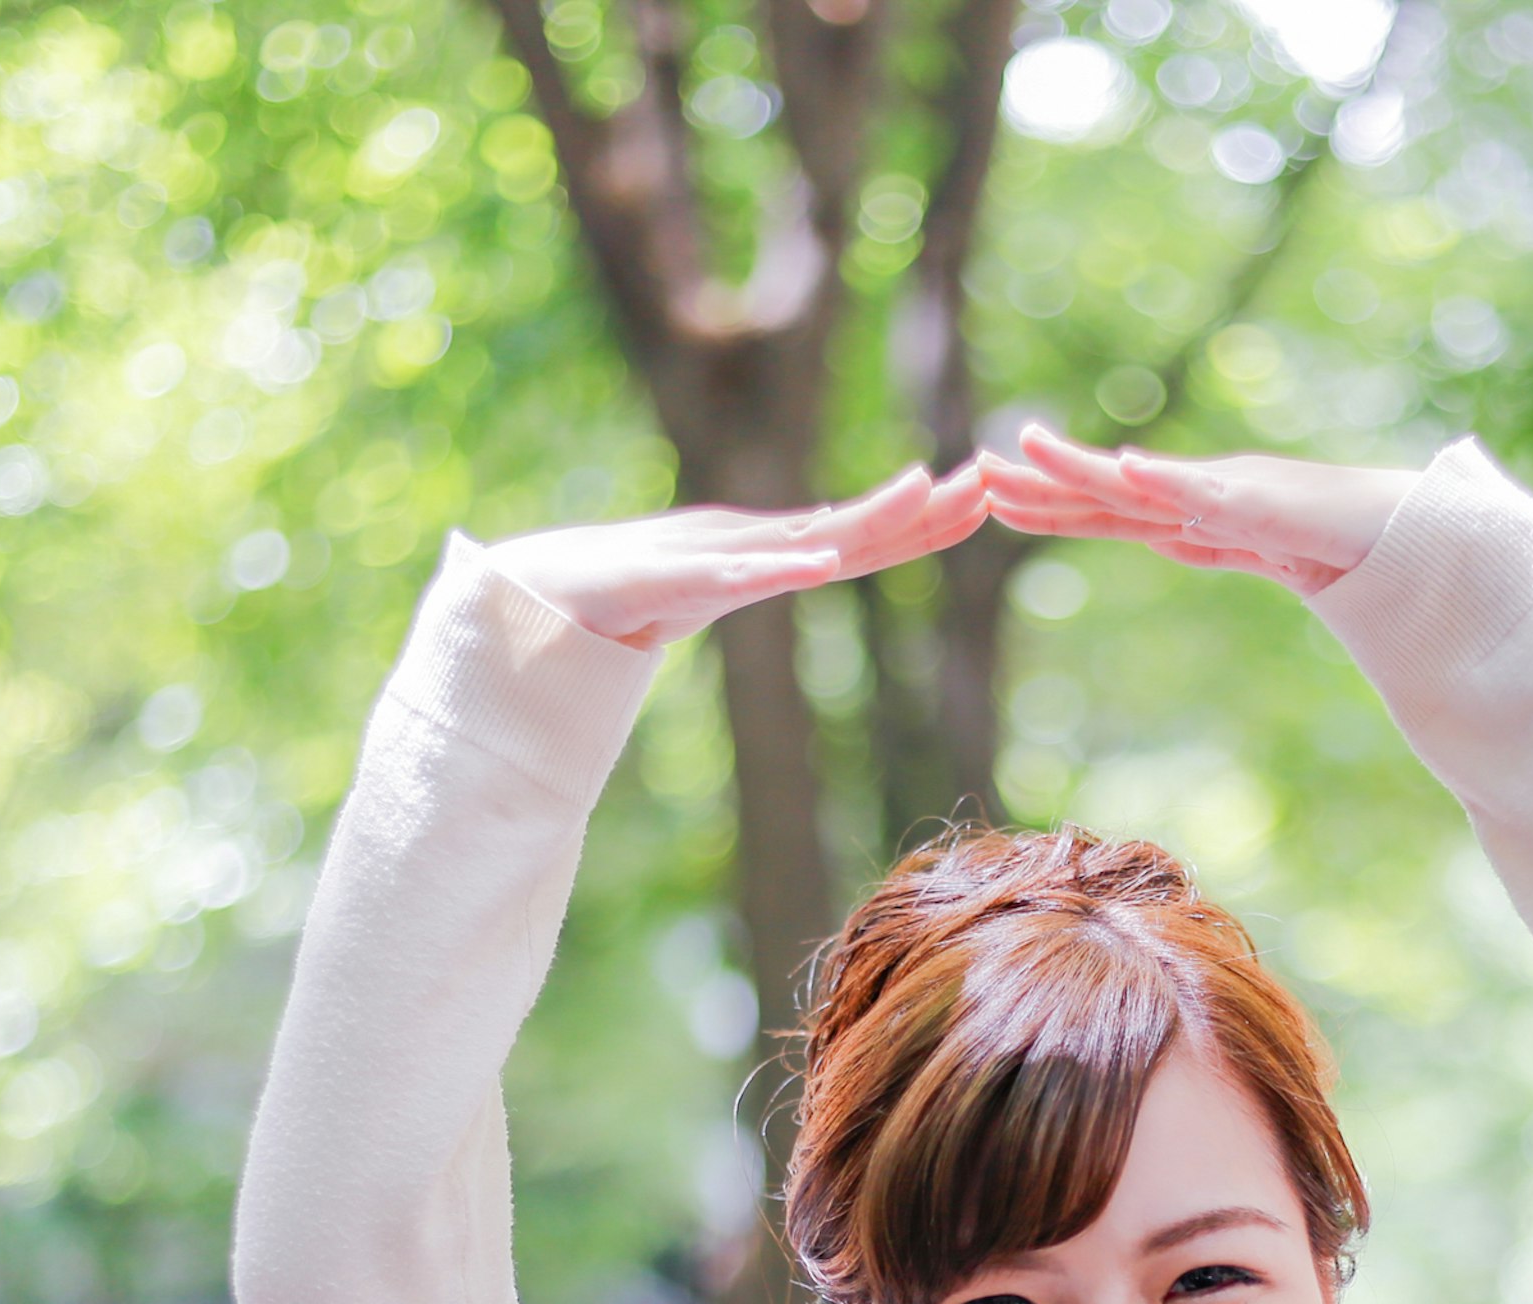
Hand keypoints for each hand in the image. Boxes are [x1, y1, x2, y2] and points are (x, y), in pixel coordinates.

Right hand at [488, 461, 990, 650]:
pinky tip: (822, 563)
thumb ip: (773, 564)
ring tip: (922, 493)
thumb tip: (832, 552)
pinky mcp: (671, 579)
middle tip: (989, 477)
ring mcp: (715, 560)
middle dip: (923, 506)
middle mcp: (754, 547)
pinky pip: (735, 576)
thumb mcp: (720, 579)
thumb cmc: (630, 588)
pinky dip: (778, 567)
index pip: (866, 536)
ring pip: (806, 538)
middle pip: (853, 526)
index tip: (989, 496)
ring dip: (867, 518)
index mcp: (772, 554)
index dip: (928, 520)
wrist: (543, 596)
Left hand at [979, 424, 1416, 596]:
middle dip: (1043, 484)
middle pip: (1112, 492)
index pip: (1111, 511)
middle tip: (975, 471)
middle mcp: (1211, 493)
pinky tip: (1127, 472)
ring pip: (1151, 486)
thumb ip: (1216, 537)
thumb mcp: (1263, 547)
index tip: (990, 493)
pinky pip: (1218, 498)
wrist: (1429, 536)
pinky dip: (1173, 484)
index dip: (1050, 504)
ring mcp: (1242, 495)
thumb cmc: (1353, 540)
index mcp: (1202, 509)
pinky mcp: (1278, 505)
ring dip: (1086, 471)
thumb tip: (1167, 536)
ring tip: (1030, 451)